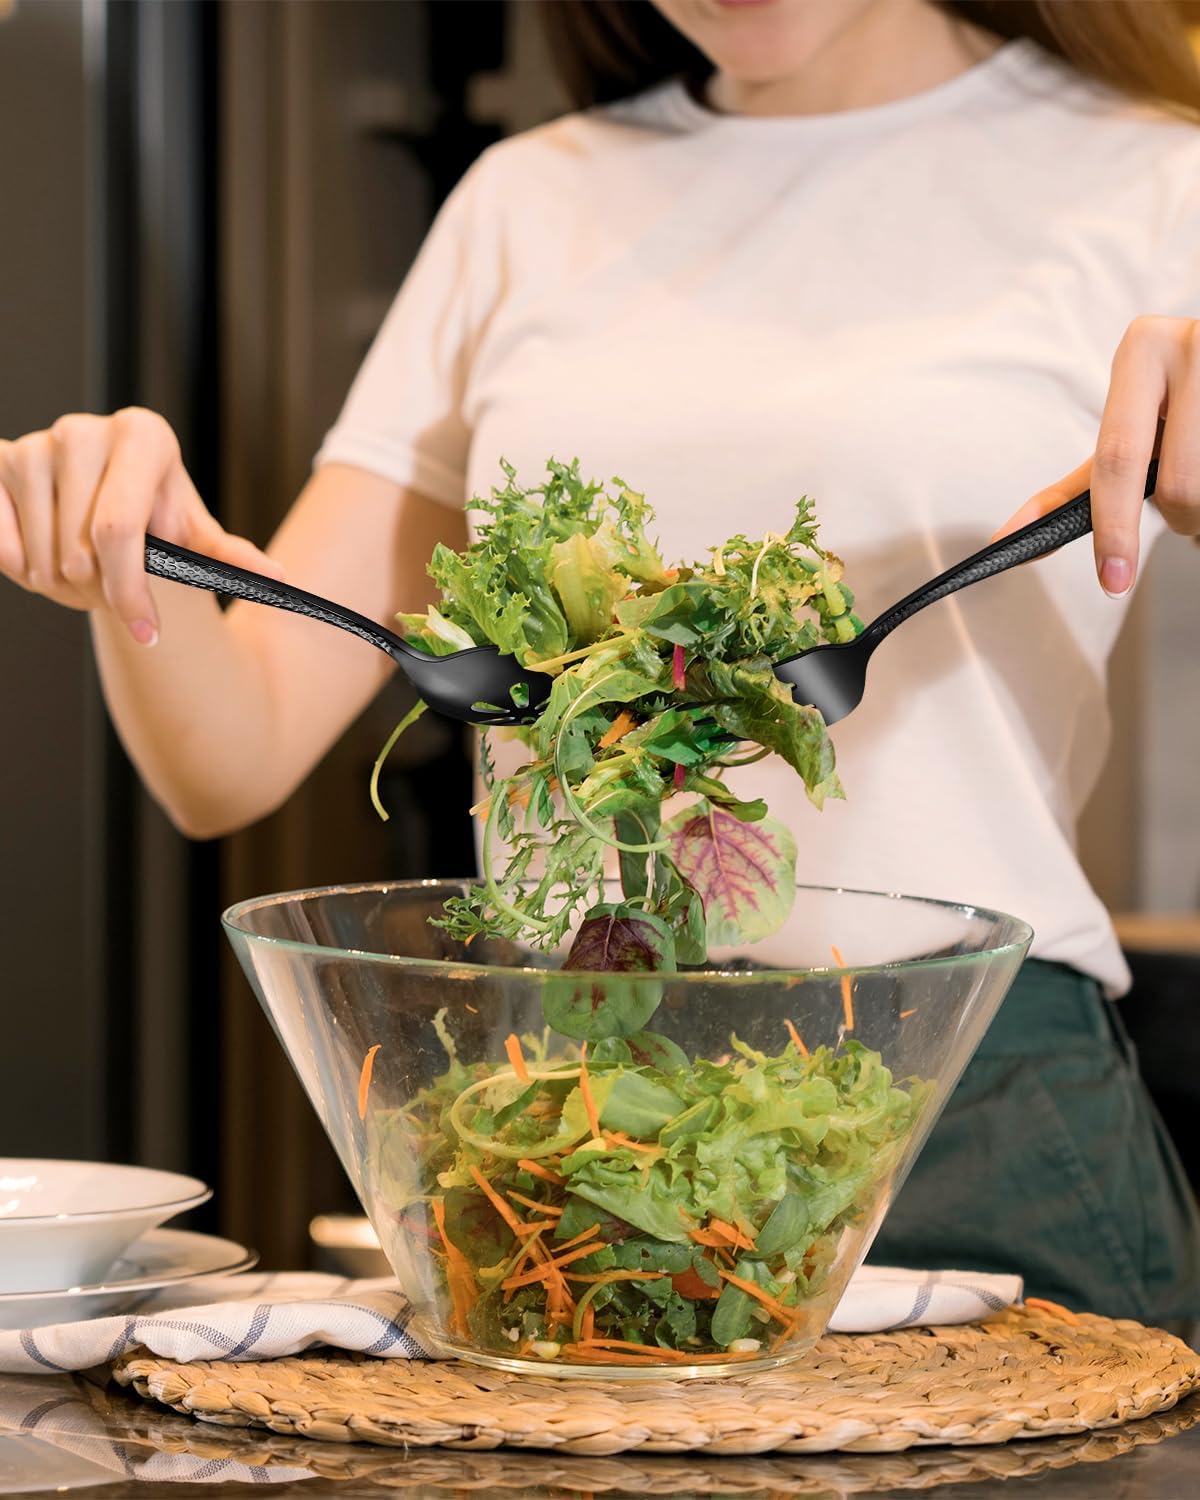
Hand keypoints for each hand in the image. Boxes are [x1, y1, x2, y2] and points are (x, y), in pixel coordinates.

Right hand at [0, 407, 281, 642]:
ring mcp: (35, 442)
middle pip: (79, 550)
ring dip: (60, 586)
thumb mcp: (195, 534)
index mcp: (144, 436)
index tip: (149, 634)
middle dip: (99, 593)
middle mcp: (85, 429)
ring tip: (82, 576)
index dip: (130, 591)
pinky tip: (41, 559)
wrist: (106, 500)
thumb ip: (232, 557)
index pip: (119, 530)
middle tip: (110, 594)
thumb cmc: (157, 517)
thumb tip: (279, 580)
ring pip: (40, 554)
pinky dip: (19, 565)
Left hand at [994, 316, 1199, 595]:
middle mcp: (1190, 345)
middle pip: (1179, 484)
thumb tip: (1008, 536)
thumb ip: (1073, 486)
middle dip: (1181, 518)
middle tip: (1183, 513)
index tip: (1113, 578)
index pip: (1119, 458)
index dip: (1114, 528)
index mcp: (1142, 350)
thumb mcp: (1125, 431)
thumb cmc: (1174, 404)